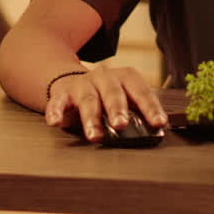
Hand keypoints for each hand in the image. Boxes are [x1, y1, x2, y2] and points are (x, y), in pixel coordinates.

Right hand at [44, 64, 166, 141]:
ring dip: (91, 119)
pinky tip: (55, 122)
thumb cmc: (106, 96)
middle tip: (121, 125)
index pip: (140, 91)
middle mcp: (104, 78)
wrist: (72, 83)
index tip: (158, 123)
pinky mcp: (62, 93)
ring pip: (88, 100)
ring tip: (95, 135)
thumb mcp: (124, 99)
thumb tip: (157, 131)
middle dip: (117, 109)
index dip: (150, 107)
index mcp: (125, 78)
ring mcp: (83, 84)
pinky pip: (58, 102)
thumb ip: (137, 113)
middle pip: (113, 93)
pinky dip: (55, 111)